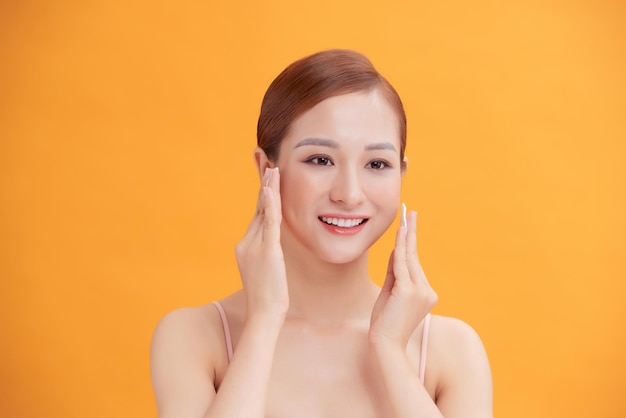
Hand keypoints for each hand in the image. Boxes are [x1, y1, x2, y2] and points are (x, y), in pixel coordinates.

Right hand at [234, 167, 288, 319]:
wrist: (263, 314)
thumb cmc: (267, 297)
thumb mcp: (264, 271)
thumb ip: (265, 254)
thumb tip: (271, 247)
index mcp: (245, 246)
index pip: (257, 216)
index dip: (264, 198)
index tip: (269, 180)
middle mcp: (245, 243)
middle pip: (258, 209)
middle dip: (265, 187)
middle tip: (271, 166)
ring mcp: (254, 246)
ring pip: (262, 212)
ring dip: (268, 189)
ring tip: (274, 170)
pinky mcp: (267, 251)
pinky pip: (268, 223)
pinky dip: (269, 205)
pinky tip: (270, 189)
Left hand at [369, 209, 437, 347]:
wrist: (384, 344)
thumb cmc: (384, 323)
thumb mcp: (390, 293)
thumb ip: (394, 273)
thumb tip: (395, 251)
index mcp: (425, 294)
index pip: (413, 264)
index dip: (410, 243)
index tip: (410, 225)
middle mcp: (427, 291)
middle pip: (413, 258)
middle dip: (410, 234)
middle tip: (410, 212)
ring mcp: (421, 291)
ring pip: (408, 259)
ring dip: (405, 237)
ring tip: (406, 217)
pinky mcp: (409, 291)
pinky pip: (402, 265)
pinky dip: (399, 248)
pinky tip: (400, 234)